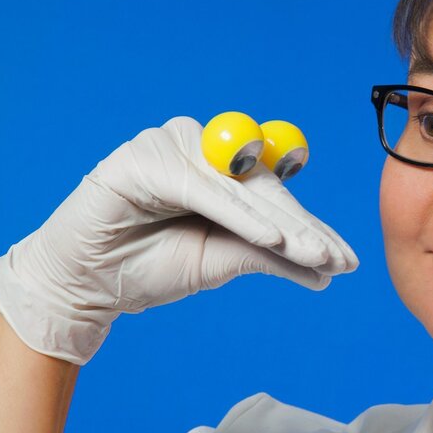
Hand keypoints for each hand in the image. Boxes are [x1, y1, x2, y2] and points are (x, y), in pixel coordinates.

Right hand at [0, 115, 358, 364]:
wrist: (86, 287)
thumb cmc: (149, 267)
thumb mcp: (221, 263)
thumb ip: (270, 258)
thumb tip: (327, 274)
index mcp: (217, 168)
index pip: (274, 193)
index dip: (311, 226)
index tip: (346, 261)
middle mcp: (198, 147)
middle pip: (264, 185)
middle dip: (304, 228)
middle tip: (338, 260)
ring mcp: (170, 146)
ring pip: (240, 187)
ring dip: (280, 224)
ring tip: (315, 255)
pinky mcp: (144, 159)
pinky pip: (205, 189)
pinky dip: (240, 214)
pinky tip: (273, 238)